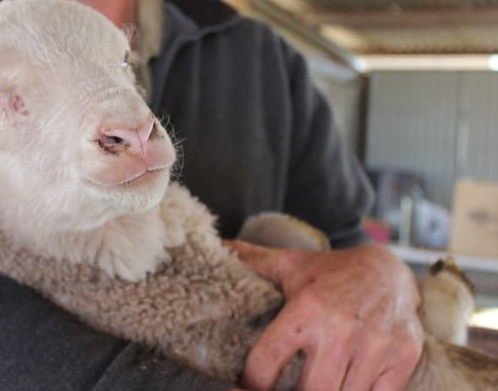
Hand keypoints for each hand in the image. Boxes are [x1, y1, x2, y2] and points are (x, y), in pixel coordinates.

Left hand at [224, 240, 422, 390]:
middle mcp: (340, 329)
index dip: (250, 383)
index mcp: (306, 308)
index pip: (267, 362)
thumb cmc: (330, 272)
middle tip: (283, 389)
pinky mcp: (403, 357)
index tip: (245, 386)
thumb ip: (252, 261)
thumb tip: (218, 246)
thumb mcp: (289, 264)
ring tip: (311, 386)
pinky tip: (344, 386)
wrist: (389, 269)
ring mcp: (376, 346)